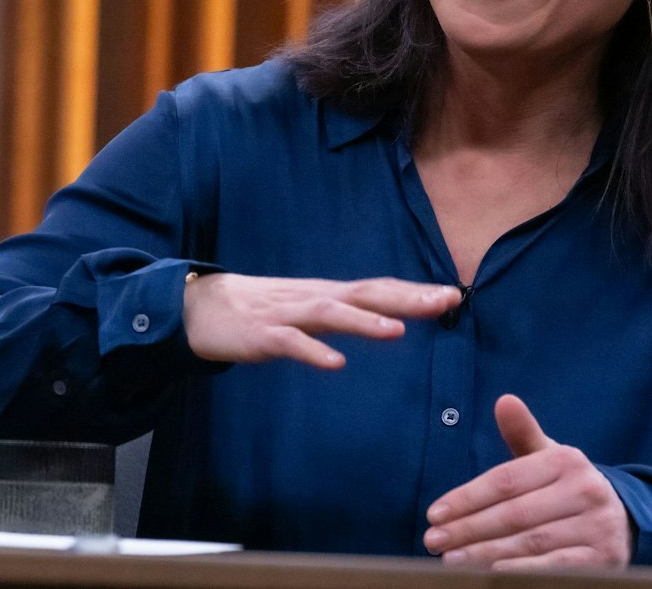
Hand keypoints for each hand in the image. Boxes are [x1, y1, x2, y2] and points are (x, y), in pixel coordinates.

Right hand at [182, 274, 460, 368]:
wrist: (198, 306)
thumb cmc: (258, 310)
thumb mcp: (306, 309)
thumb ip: (341, 312)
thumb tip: (384, 317)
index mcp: (326, 294)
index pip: (377, 289)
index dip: (413, 292)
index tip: (453, 294)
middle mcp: (312, 298)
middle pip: (364, 293)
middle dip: (405, 298)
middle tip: (445, 301)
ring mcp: (287, 315)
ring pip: (331, 314)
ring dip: (364, 322)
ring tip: (396, 331)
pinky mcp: (261, 336)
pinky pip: (291, 344)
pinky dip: (314, 352)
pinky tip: (336, 364)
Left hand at [422, 395, 630, 569]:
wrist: (623, 523)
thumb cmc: (568, 488)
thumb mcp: (548, 458)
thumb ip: (523, 433)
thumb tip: (505, 400)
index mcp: (566, 460)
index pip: (506, 480)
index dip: (467, 497)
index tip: (434, 513)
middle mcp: (585, 490)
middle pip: (514, 513)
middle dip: (469, 529)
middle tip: (434, 540)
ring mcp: (597, 526)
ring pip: (531, 542)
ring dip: (486, 553)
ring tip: (451, 560)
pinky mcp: (605, 559)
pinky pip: (556, 567)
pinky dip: (522, 571)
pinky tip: (492, 573)